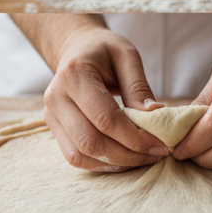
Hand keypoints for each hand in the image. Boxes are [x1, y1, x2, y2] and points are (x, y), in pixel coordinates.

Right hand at [43, 26, 169, 171]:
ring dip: (114, 163)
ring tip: (141, 158)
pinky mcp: (52, 127)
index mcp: (74, 75)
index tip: (161, 145)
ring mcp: (50, 114)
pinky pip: (75, 157)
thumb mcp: (127, 56)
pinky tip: (122, 158)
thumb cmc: (103, 50)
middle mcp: (56, 97)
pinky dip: (100, 163)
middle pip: (90, 142)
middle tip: (155, 154)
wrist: (75, 49)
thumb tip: (155, 117)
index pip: (105, 119)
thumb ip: (139, 88)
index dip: (135, 138)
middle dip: (127, 155)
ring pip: (80, 155)